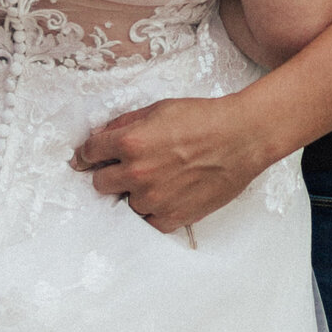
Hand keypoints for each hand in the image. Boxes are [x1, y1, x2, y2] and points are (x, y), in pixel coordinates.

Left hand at [73, 93, 271, 233]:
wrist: (242, 137)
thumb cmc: (204, 118)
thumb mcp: (158, 109)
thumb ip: (124, 123)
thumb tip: (101, 135)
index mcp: (130, 142)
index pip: (89, 153)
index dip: (89, 154)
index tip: (90, 158)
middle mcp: (137, 173)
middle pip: (100, 184)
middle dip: (109, 174)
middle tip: (128, 168)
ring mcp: (154, 199)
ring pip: (126, 204)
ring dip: (136, 194)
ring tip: (160, 179)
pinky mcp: (173, 217)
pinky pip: (148, 223)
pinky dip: (153, 212)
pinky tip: (165, 197)